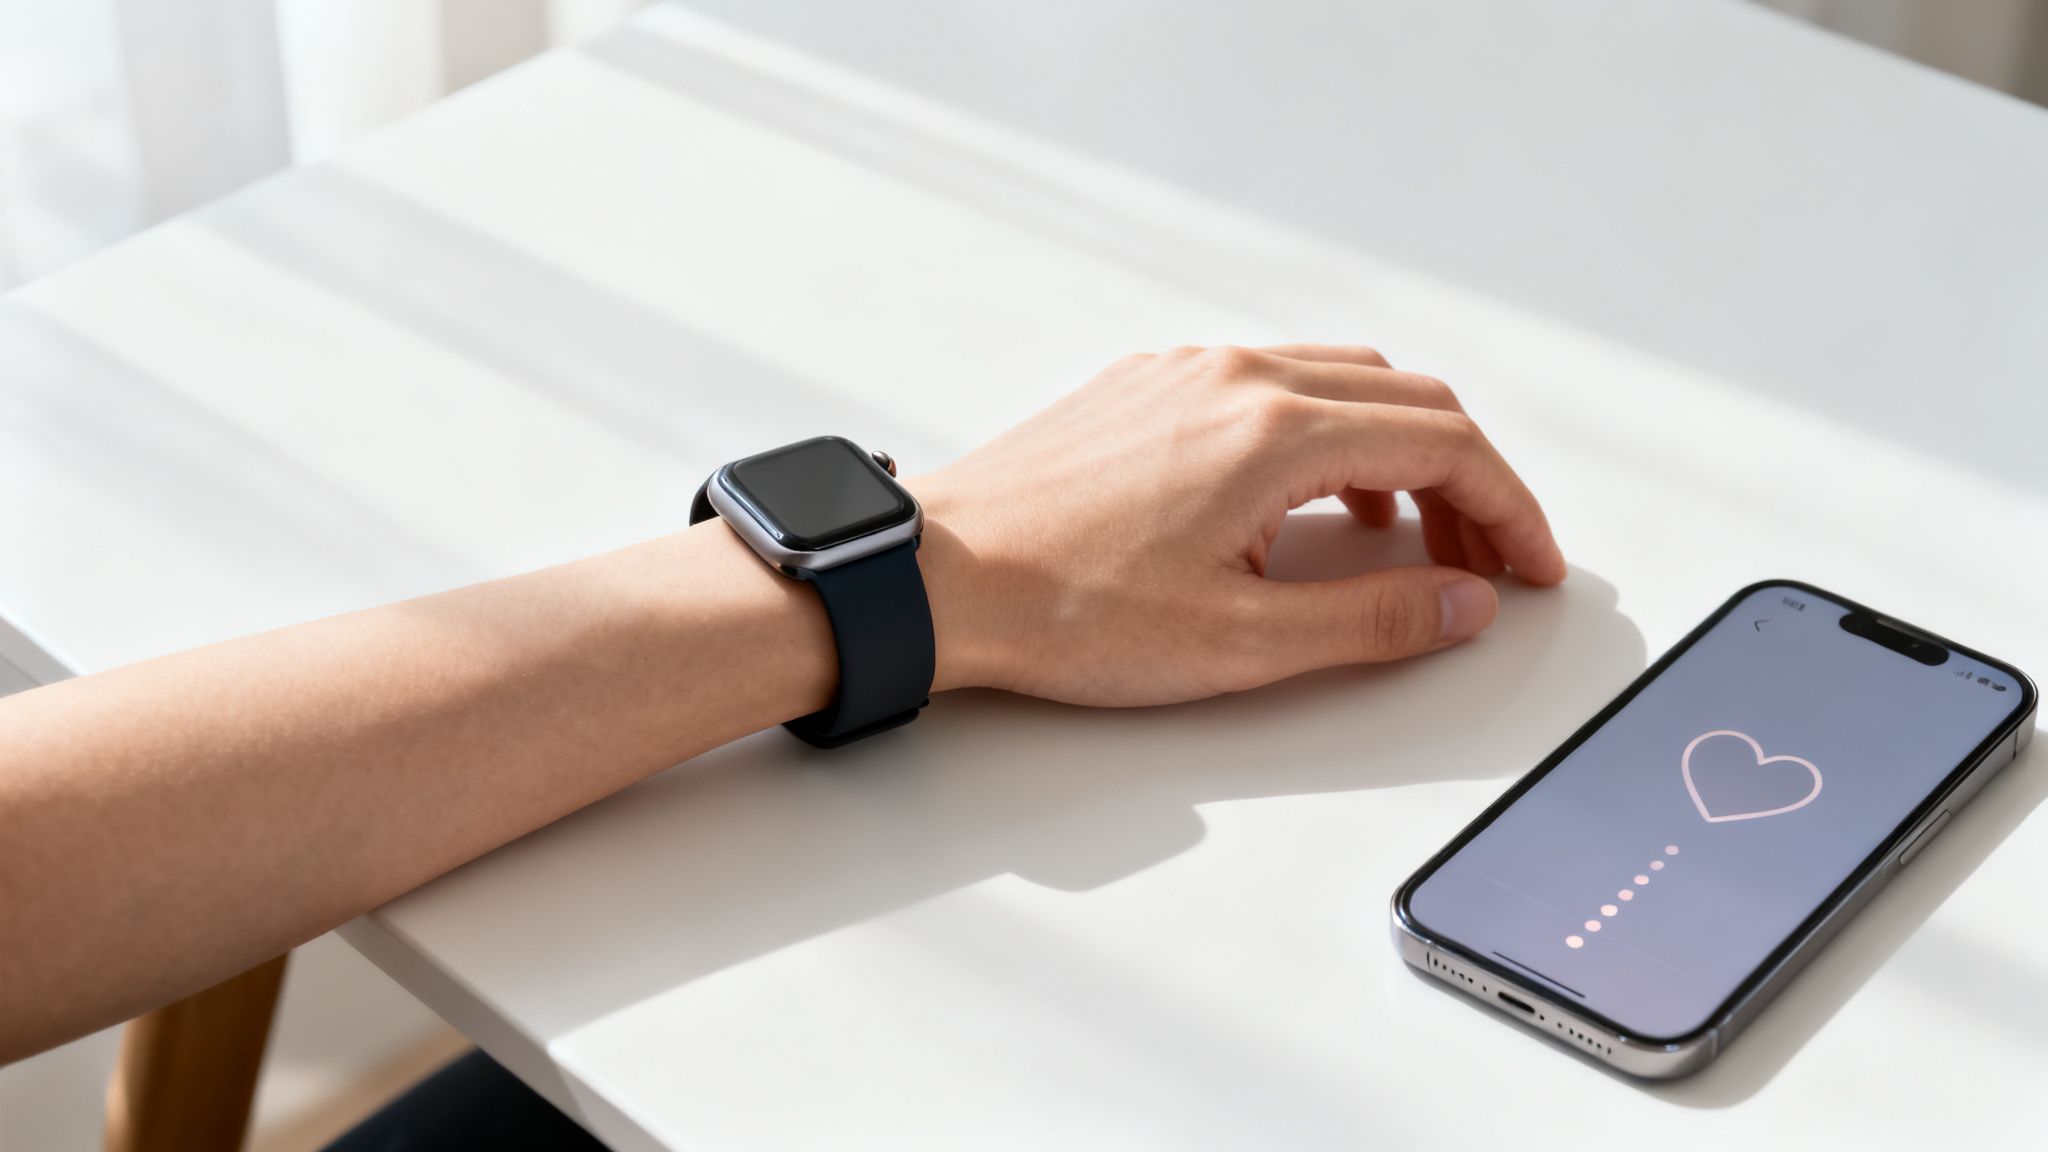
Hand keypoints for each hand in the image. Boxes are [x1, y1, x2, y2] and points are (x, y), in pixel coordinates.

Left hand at [910, 344, 1566, 705]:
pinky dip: (1322, 436)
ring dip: (1395, 452)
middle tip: (1483, 564)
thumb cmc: (1064, 611)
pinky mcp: (1141, 387)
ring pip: (1338, 383)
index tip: (1532, 568)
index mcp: (1274, 430)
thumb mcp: (1242, 643)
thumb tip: (1465, 603)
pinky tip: (1301, 506)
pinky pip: (1267, 385)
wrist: (936, 579)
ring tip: (1403, 540)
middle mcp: (1236, 375)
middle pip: (1405, 401)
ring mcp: (1183, 372)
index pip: (1445, 444)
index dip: (1511, 509)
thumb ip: (1375, 620)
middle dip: (1465, 482)